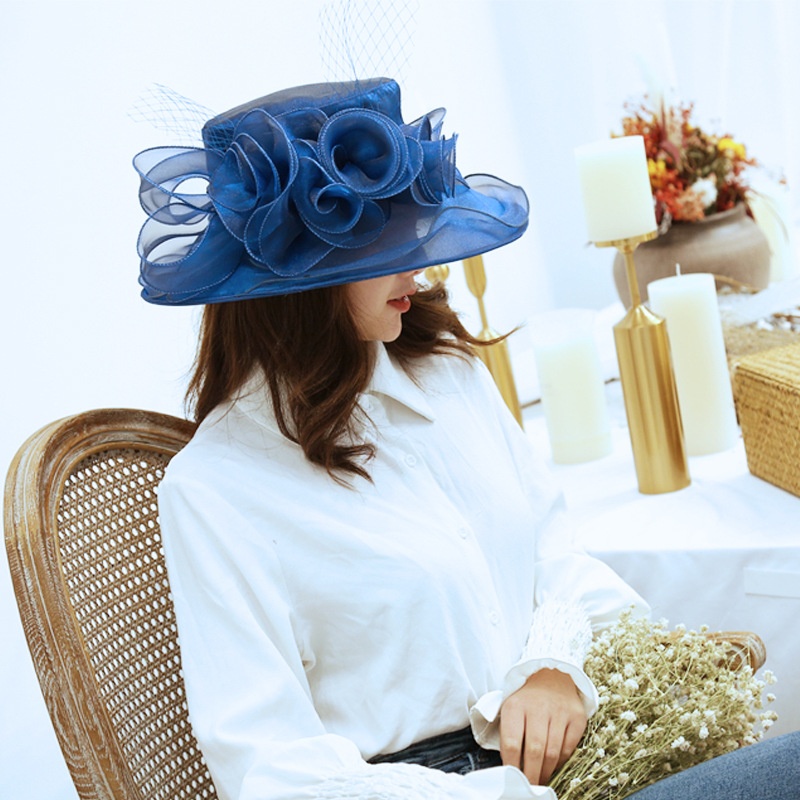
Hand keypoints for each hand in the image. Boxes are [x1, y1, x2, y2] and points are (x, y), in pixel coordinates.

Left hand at [499, 668, 586, 784]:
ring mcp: (559, 711)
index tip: (513, 778)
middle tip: (530, 786)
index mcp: (515, 706)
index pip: (511, 743)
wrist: (551, 675)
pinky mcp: (577, 716)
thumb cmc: (527, 700)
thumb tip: (509, 768)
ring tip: (541, 778)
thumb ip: (508, 735)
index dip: (512, 766)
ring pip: (553, 752)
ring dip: (546, 771)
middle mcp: (537, 707)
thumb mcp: (511, 709)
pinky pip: (569, 747)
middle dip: (532, 774)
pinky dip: (561, 761)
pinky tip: (554, 764)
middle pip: (534, 751)